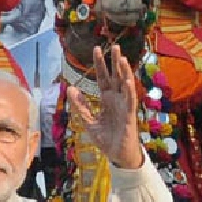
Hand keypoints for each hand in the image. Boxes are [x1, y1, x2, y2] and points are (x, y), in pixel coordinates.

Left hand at [68, 47, 146, 168]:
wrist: (117, 156)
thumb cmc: (106, 139)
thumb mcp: (88, 121)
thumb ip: (80, 106)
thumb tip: (70, 89)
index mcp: (107, 100)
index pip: (103, 78)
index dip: (100, 64)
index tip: (97, 49)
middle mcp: (117, 99)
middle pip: (116, 77)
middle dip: (115, 62)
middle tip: (114, 45)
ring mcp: (124, 106)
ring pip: (125, 85)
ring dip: (124, 72)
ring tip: (122, 58)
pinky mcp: (129, 116)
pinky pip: (130, 101)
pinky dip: (129, 91)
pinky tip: (127, 81)